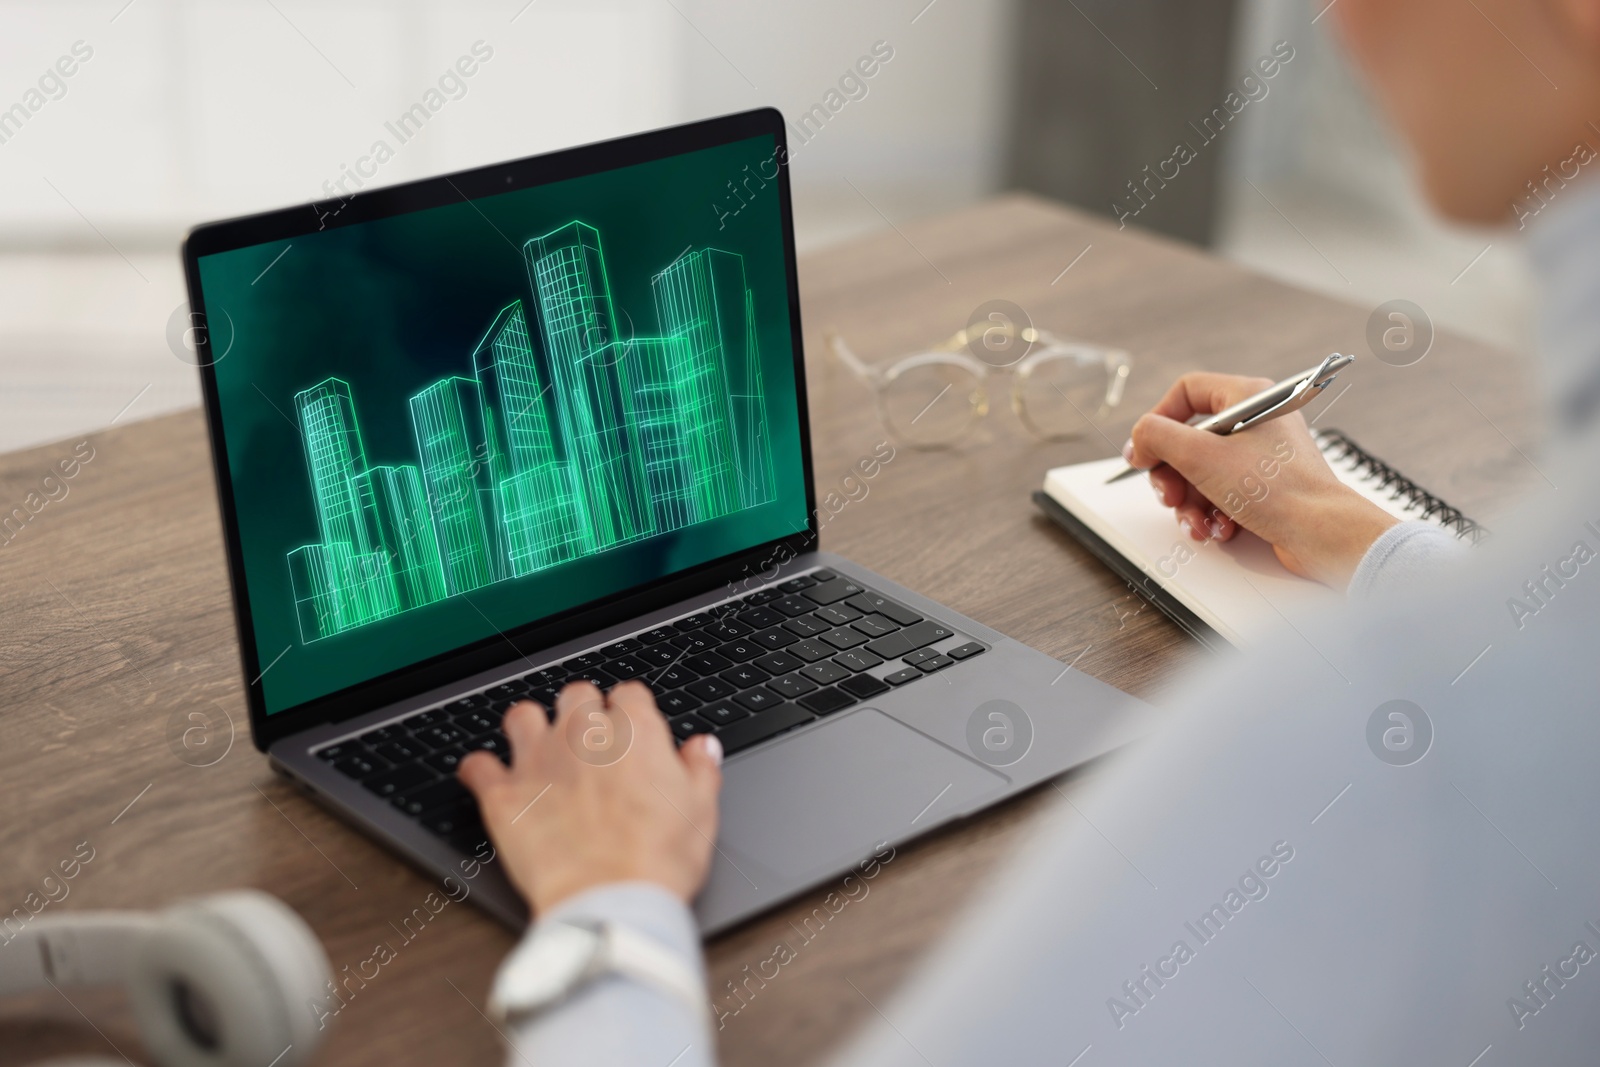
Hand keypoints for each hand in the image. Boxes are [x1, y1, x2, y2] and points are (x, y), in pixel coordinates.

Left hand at [458, 680, 723, 914]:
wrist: (611, 899)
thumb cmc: (659, 859)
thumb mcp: (701, 811)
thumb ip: (700, 769)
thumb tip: (701, 748)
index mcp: (635, 731)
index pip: (629, 694)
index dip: (631, 712)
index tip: (633, 732)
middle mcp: (583, 733)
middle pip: (577, 695)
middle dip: (583, 712)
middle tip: (590, 743)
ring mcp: (538, 760)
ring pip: (523, 716)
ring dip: (530, 728)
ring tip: (538, 750)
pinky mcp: (503, 795)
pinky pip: (477, 766)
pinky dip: (480, 770)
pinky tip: (487, 778)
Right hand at [1126, 372, 1398, 589]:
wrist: (1321, 534)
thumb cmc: (1277, 490)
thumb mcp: (1201, 456)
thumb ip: (1158, 437)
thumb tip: (1139, 437)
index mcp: (1248, 397)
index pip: (1187, 391)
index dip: (1158, 421)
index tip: (1145, 452)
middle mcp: (1257, 421)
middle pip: (1190, 439)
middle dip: (1173, 475)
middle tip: (1168, 496)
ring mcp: (1262, 455)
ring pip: (1202, 472)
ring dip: (1190, 502)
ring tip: (1197, 522)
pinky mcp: (1265, 486)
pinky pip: (1222, 493)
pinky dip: (1213, 513)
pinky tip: (1219, 529)